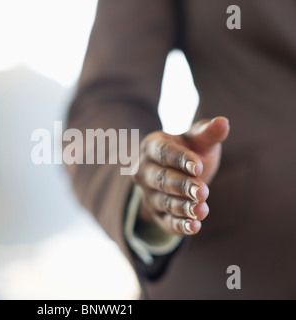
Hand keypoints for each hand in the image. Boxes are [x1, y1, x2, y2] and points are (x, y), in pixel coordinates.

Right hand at [132, 117, 229, 235]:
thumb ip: (208, 132)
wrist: (178, 173)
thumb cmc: (190, 151)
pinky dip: (180, 225)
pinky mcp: (157, 213)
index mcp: (152, 146)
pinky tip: (195, 227)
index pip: (163, 153)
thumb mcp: (198, 139)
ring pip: (164, 201)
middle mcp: (144, 170)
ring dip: (183, 207)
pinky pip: (166, 221)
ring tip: (202, 210)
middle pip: (161, 179)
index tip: (198, 166)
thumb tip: (223, 122)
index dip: (180, 160)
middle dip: (182, 186)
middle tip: (203, 191)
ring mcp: (148, 193)